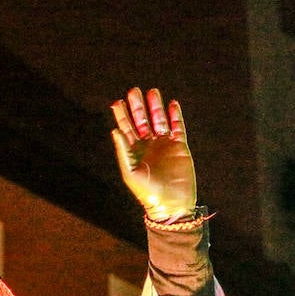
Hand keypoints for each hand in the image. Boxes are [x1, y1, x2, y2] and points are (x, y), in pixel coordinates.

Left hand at [111, 87, 197, 221]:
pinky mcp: (180, 146)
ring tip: (152, 92)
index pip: (126, 128)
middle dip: (138, 106)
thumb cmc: (147, 192)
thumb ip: (123, 151)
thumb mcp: (130, 173)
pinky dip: (175, 115)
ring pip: (159, 120)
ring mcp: (165, 144)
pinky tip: (172, 104)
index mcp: (134, 151)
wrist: (171, 204)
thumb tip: (115, 131)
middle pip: (142, 120)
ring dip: (155, 107)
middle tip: (133, 91)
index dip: (122, 115)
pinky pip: (177, 127)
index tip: (116, 102)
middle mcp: (149, 145)